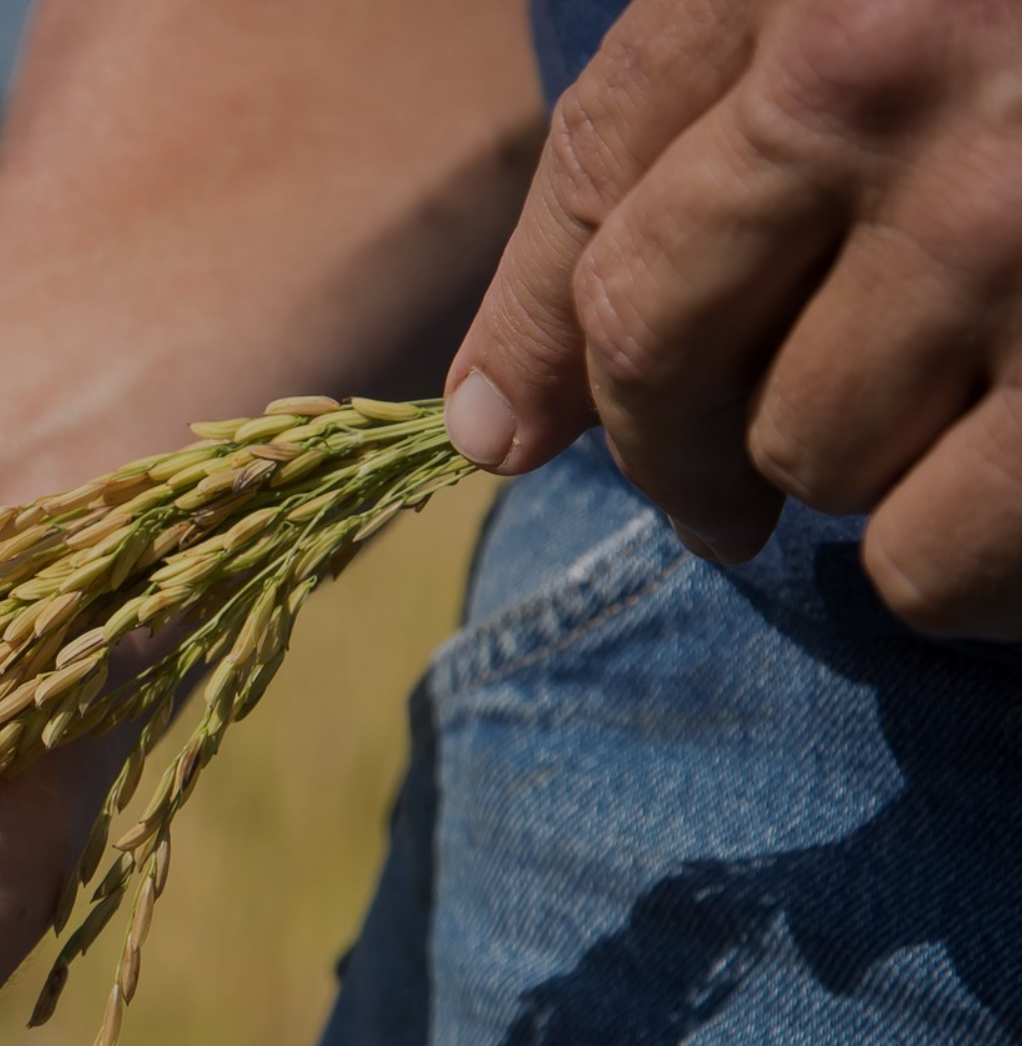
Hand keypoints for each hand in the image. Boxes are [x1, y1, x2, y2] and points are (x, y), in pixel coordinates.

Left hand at [442, 0, 1021, 638]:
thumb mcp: (873, 10)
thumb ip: (690, 149)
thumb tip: (494, 429)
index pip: (595, 171)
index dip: (533, 327)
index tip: (504, 433)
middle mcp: (879, 72)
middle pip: (653, 337)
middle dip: (670, 445)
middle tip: (726, 501)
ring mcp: (1001, 220)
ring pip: (800, 455)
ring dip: (852, 475)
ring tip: (957, 418)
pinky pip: (932, 555)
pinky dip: (956, 569)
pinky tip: (1005, 499)